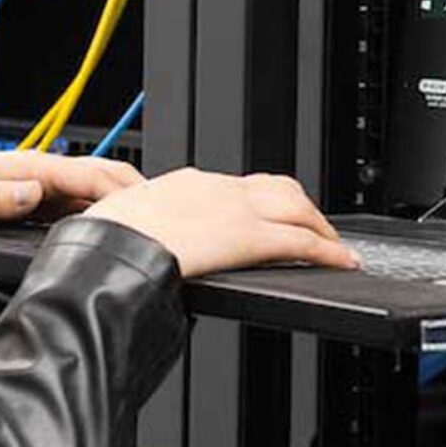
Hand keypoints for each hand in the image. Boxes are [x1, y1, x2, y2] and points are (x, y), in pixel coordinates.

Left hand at [0, 151, 146, 231]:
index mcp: (24, 168)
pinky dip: (103, 217)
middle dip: (137, 192)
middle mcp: (35, 176)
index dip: (122, 188)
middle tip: (173, 216)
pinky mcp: (33, 208)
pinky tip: (117, 234)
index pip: (86, 175)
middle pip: (100, 179)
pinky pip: (78, 209)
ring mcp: (37, 192)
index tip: (152, 205)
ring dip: (124, 206)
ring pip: (93, 195)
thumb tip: (30, 193)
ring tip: (157, 227)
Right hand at [81, 170, 361, 277]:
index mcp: (183, 184)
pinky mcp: (250, 237)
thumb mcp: (124, 228)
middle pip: (276, 187)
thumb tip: (142, 248)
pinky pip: (303, 242)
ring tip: (331, 245)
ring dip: (319, 225)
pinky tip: (340, 262)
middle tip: (314, 227)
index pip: (236, 185)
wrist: (107, 251)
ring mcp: (235, 209)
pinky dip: (328, 251)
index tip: (265, 213)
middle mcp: (215, 188)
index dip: (260, 200)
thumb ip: (146, 233)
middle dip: (300, 206)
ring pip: (297, 207)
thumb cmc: (105, 246)